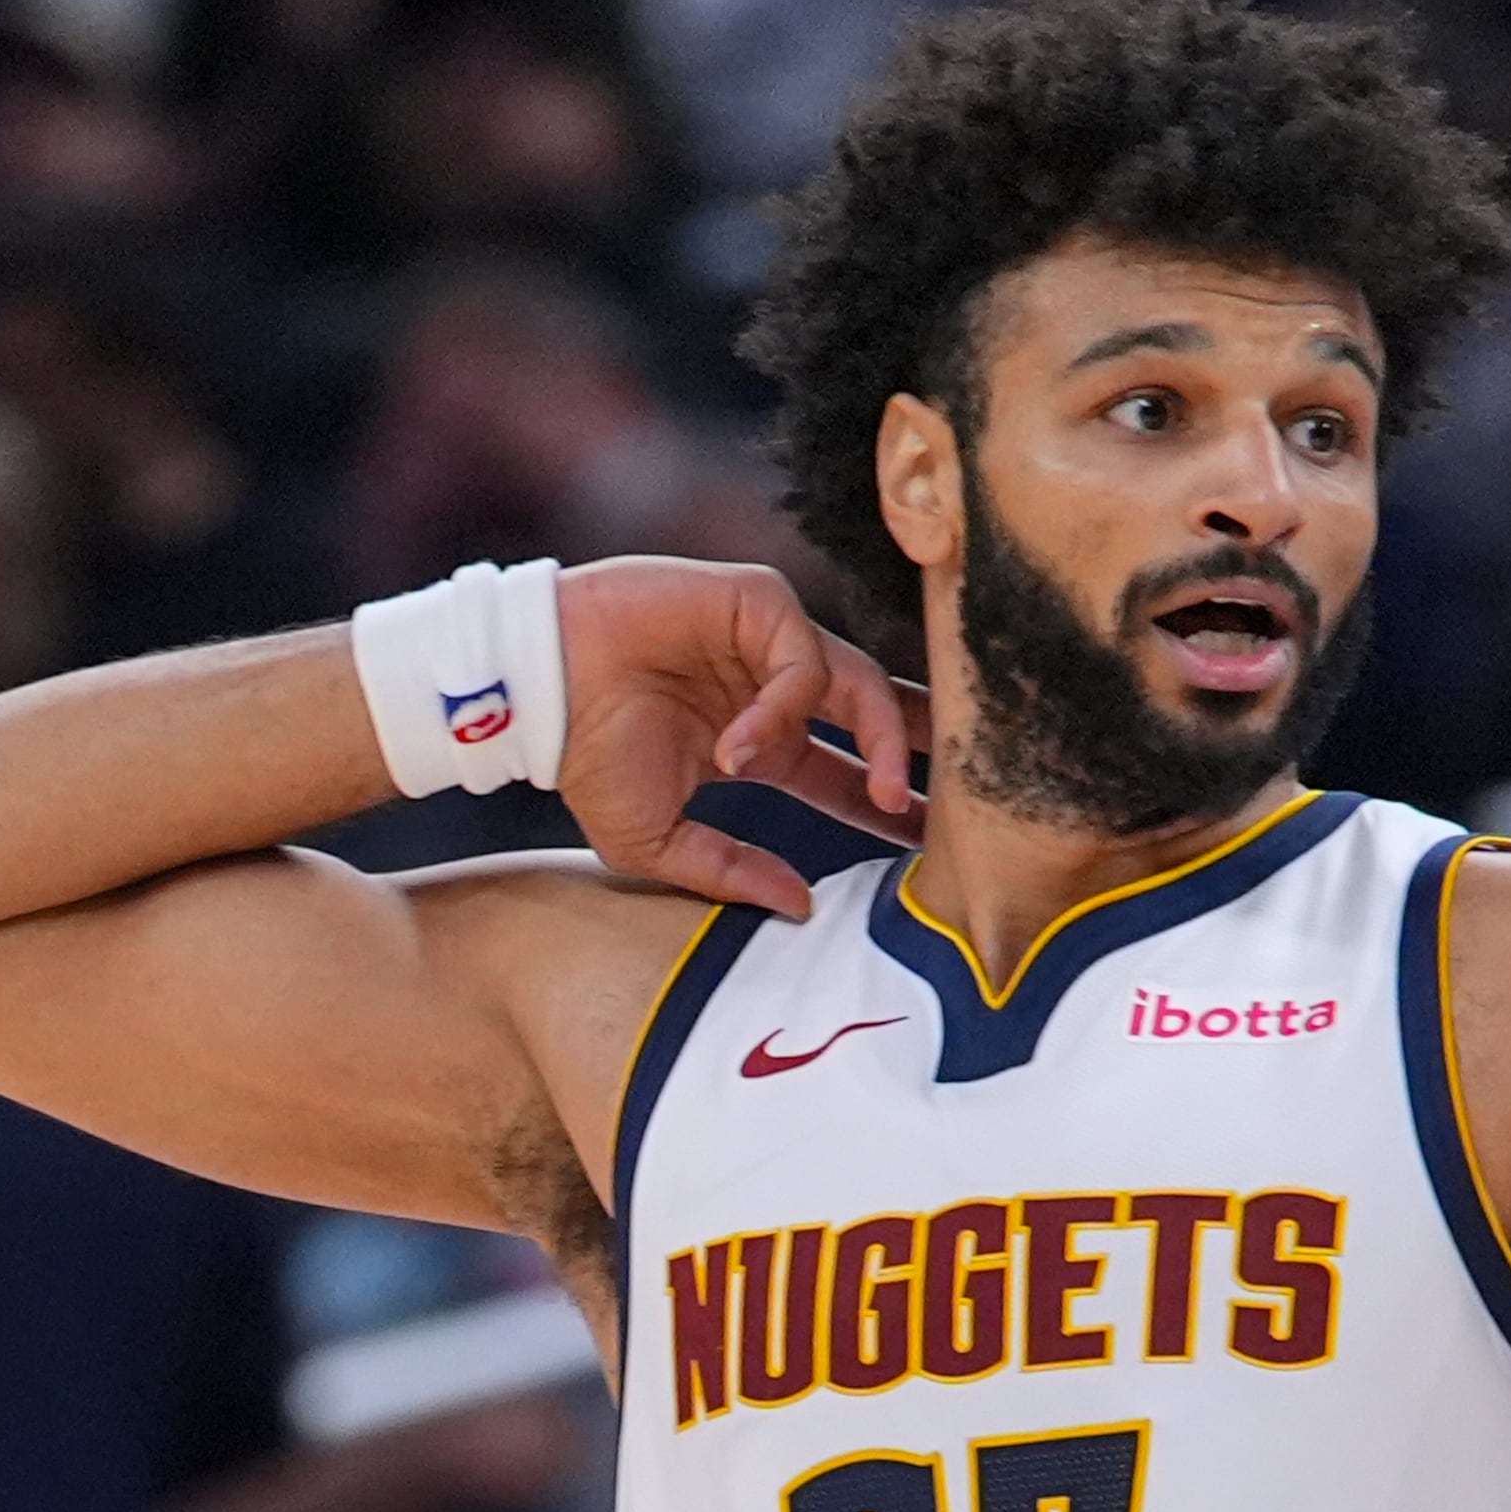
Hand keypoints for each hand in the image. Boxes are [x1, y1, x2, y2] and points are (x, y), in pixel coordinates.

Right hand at [552, 556, 925, 918]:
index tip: (938, 850)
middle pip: (882, 712)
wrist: (535, 696)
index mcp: (764, 741)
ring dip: (883, 741)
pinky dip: (784, 707)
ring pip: (863, 681)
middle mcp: (776, 689)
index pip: (852, 771)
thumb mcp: (659, 841)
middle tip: (975, 800)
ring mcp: (768, 642)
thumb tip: (801, 908)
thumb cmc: (584, 760)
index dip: (893, 806)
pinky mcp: (754, 603)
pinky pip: (803, 658)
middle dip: (929, 753)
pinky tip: (741, 749)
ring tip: (883, 800)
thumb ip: (730, 871)